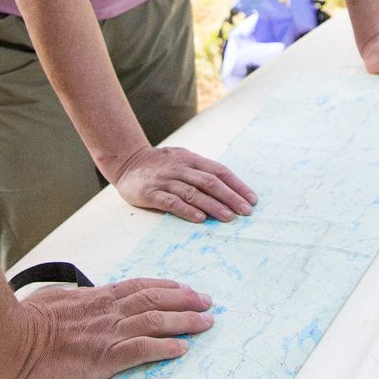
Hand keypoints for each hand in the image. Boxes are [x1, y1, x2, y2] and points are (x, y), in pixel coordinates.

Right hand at [0, 277, 214, 378]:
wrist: (11, 339)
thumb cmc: (25, 321)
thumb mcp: (55, 301)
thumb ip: (75, 300)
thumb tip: (83, 299)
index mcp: (97, 298)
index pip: (140, 287)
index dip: (167, 287)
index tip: (185, 289)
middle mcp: (108, 311)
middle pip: (156, 299)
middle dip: (186, 300)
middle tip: (208, 302)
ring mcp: (108, 333)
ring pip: (157, 321)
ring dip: (185, 321)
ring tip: (206, 323)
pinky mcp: (105, 357)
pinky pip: (143, 349)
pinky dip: (165, 347)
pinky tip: (182, 349)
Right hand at [107, 145, 257, 223]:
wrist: (127, 161)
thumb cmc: (161, 164)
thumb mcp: (182, 160)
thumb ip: (200, 172)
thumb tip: (228, 190)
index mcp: (191, 159)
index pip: (219, 171)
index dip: (237, 185)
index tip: (252, 199)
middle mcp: (180, 168)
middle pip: (210, 182)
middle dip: (231, 197)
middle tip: (246, 211)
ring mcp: (165, 180)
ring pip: (193, 193)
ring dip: (213, 206)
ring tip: (229, 217)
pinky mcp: (151, 193)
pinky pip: (171, 202)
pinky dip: (187, 210)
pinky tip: (200, 219)